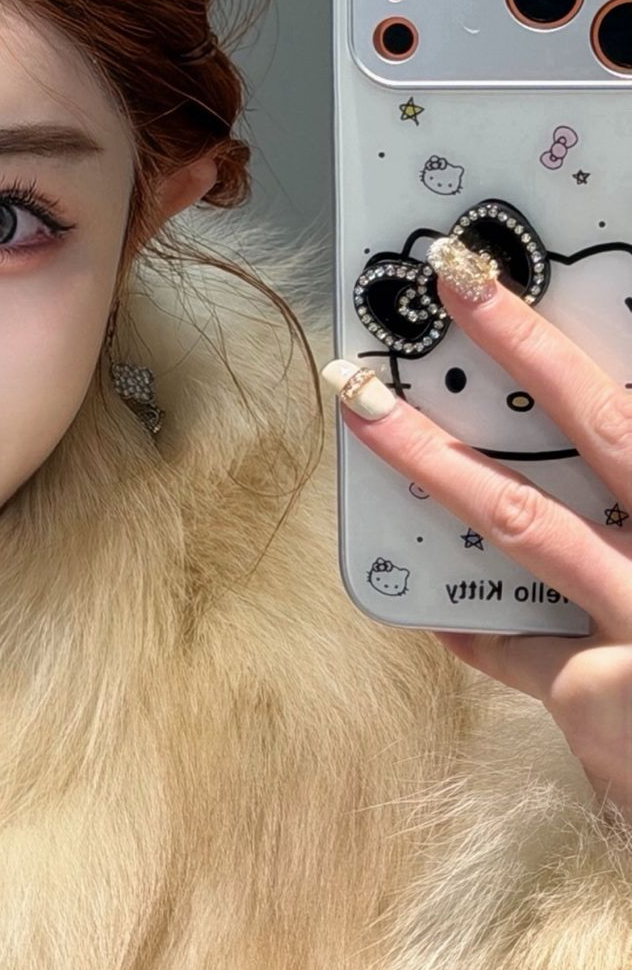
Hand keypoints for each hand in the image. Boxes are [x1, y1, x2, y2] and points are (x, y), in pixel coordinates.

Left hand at [324, 239, 631, 817]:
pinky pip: (512, 648)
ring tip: (365, 403)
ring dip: (433, 453)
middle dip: (523, 340)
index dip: (575, 339)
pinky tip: (434, 611)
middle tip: (455, 274)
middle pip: (605, 423)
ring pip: (522, 518)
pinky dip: (471, 627)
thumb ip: (630, 500)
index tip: (523, 273)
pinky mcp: (592, 696)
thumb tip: (603, 432)